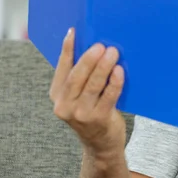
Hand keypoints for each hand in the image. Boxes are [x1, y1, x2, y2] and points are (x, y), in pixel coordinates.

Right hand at [49, 28, 125, 157]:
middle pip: (76, 77)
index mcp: (57, 96)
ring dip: (103, 67)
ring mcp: (81, 114)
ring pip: (92, 85)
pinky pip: (108, 96)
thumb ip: (81, 78)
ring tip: (113, 52)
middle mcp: (65, 106)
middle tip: (100, 45)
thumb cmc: (92, 112)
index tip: (73, 32)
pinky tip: (120, 71)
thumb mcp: (79, 97)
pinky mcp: (99, 119)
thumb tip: (92, 47)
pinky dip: (114, 82)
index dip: (66, 49)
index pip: (62, 69)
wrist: (101, 144)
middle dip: (89, 59)